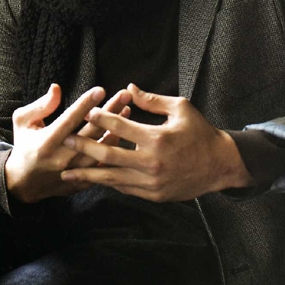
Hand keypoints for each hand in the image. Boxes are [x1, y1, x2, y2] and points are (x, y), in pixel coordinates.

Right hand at [5, 84, 131, 202]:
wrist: (22, 184)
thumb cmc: (24, 146)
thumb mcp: (23, 122)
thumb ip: (40, 105)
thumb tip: (57, 88)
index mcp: (47, 142)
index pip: (70, 119)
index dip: (86, 104)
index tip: (101, 90)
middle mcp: (62, 157)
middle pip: (92, 132)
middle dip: (110, 111)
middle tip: (125, 94)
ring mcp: (75, 171)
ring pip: (101, 148)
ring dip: (116, 128)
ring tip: (128, 109)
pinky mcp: (82, 181)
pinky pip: (104, 164)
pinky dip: (114, 147)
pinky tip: (123, 132)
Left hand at [60, 84, 254, 201]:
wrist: (219, 165)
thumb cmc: (200, 132)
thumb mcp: (181, 108)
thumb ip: (152, 100)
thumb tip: (129, 89)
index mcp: (157, 138)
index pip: (120, 126)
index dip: (101, 118)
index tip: (86, 113)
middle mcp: (151, 162)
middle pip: (108, 154)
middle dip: (84, 147)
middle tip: (65, 142)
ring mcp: (151, 181)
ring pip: (112, 177)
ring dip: (87, 174)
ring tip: (66, 172)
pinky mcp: (154, 195)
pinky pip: (125, 188)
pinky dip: (108, 183)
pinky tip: (94, 180)